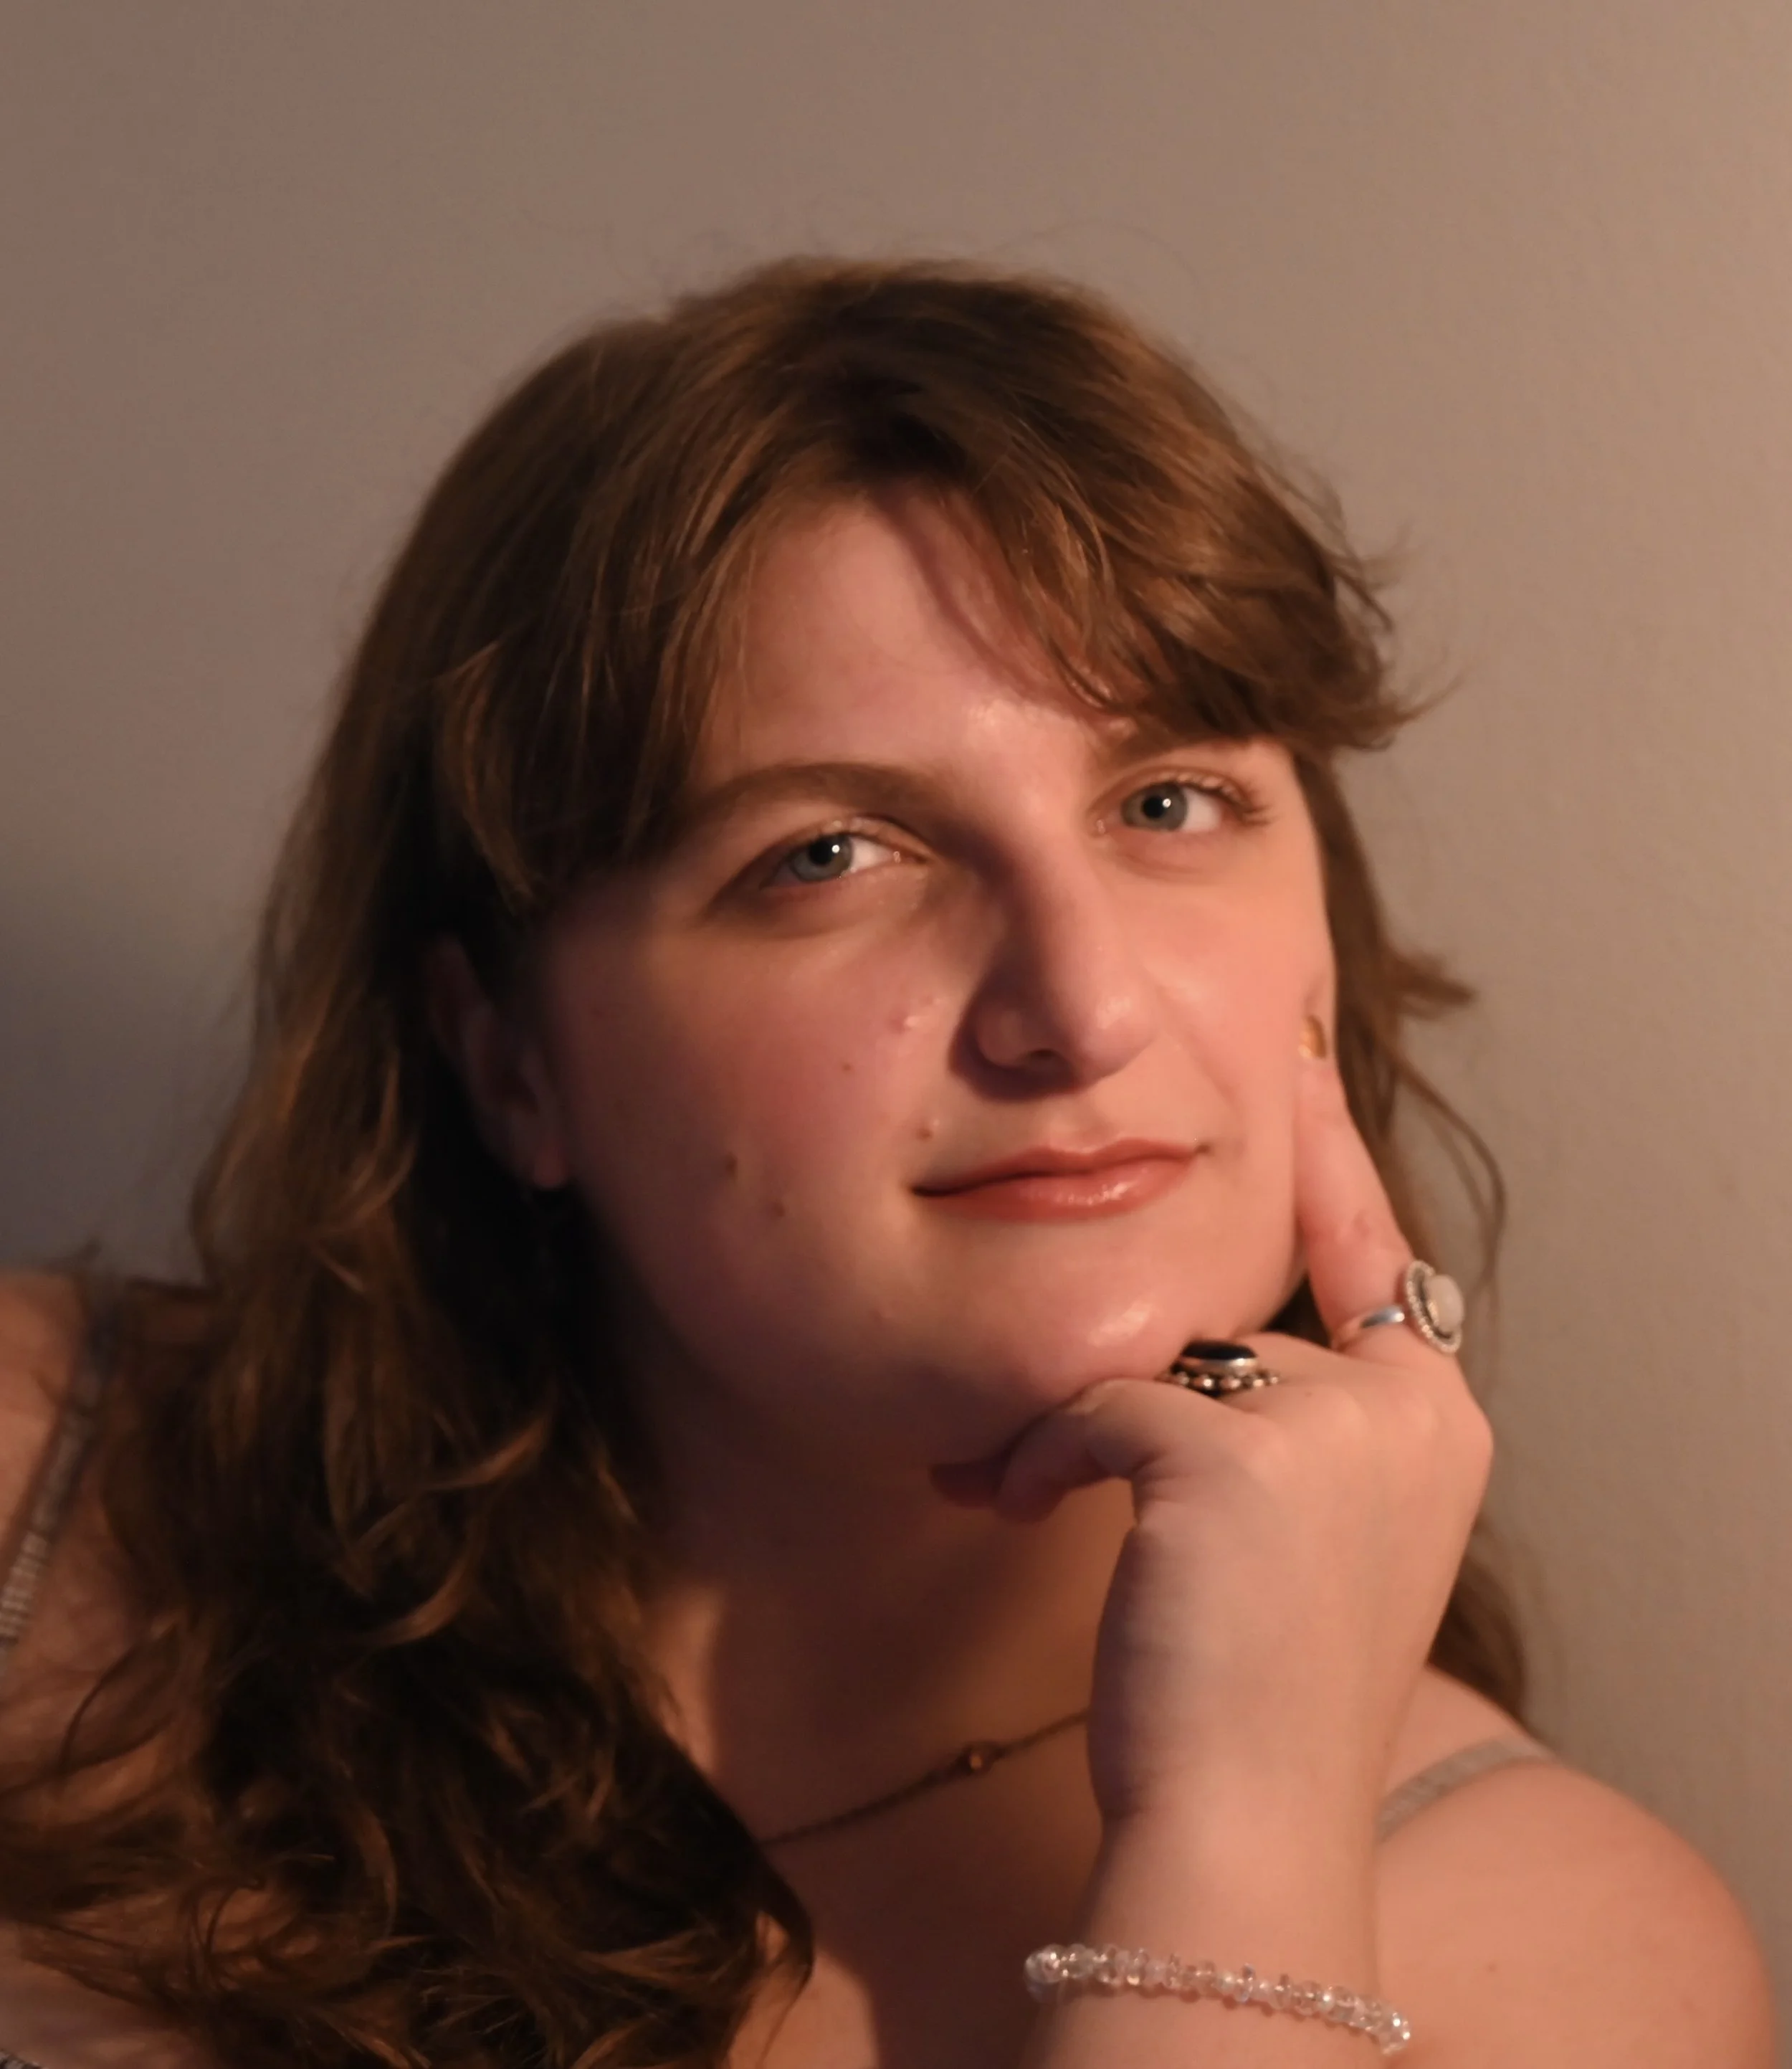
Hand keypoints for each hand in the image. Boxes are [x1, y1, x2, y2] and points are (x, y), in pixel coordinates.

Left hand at [965, 1054, 1492, 1836]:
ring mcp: (1329, 1424)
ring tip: (1003, 1480)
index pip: (1374, 1254)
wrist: (1247, 1821)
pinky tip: (1011, 1508)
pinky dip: (1041, 1456)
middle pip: (1233, 1319)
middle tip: (1033, 1433)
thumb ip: (1288, 1428)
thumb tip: (1172, 1361)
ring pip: (1152, 1360)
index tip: (1295, 1065)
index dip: (1328, 1161)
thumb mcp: (1311, 1537)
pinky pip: (1093, 1408)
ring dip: (1067, 1420)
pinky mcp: (1232, 1452)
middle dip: (1125, 1376)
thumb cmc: (1259, 1691)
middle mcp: (1405, 1406)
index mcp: (1438, 1421)